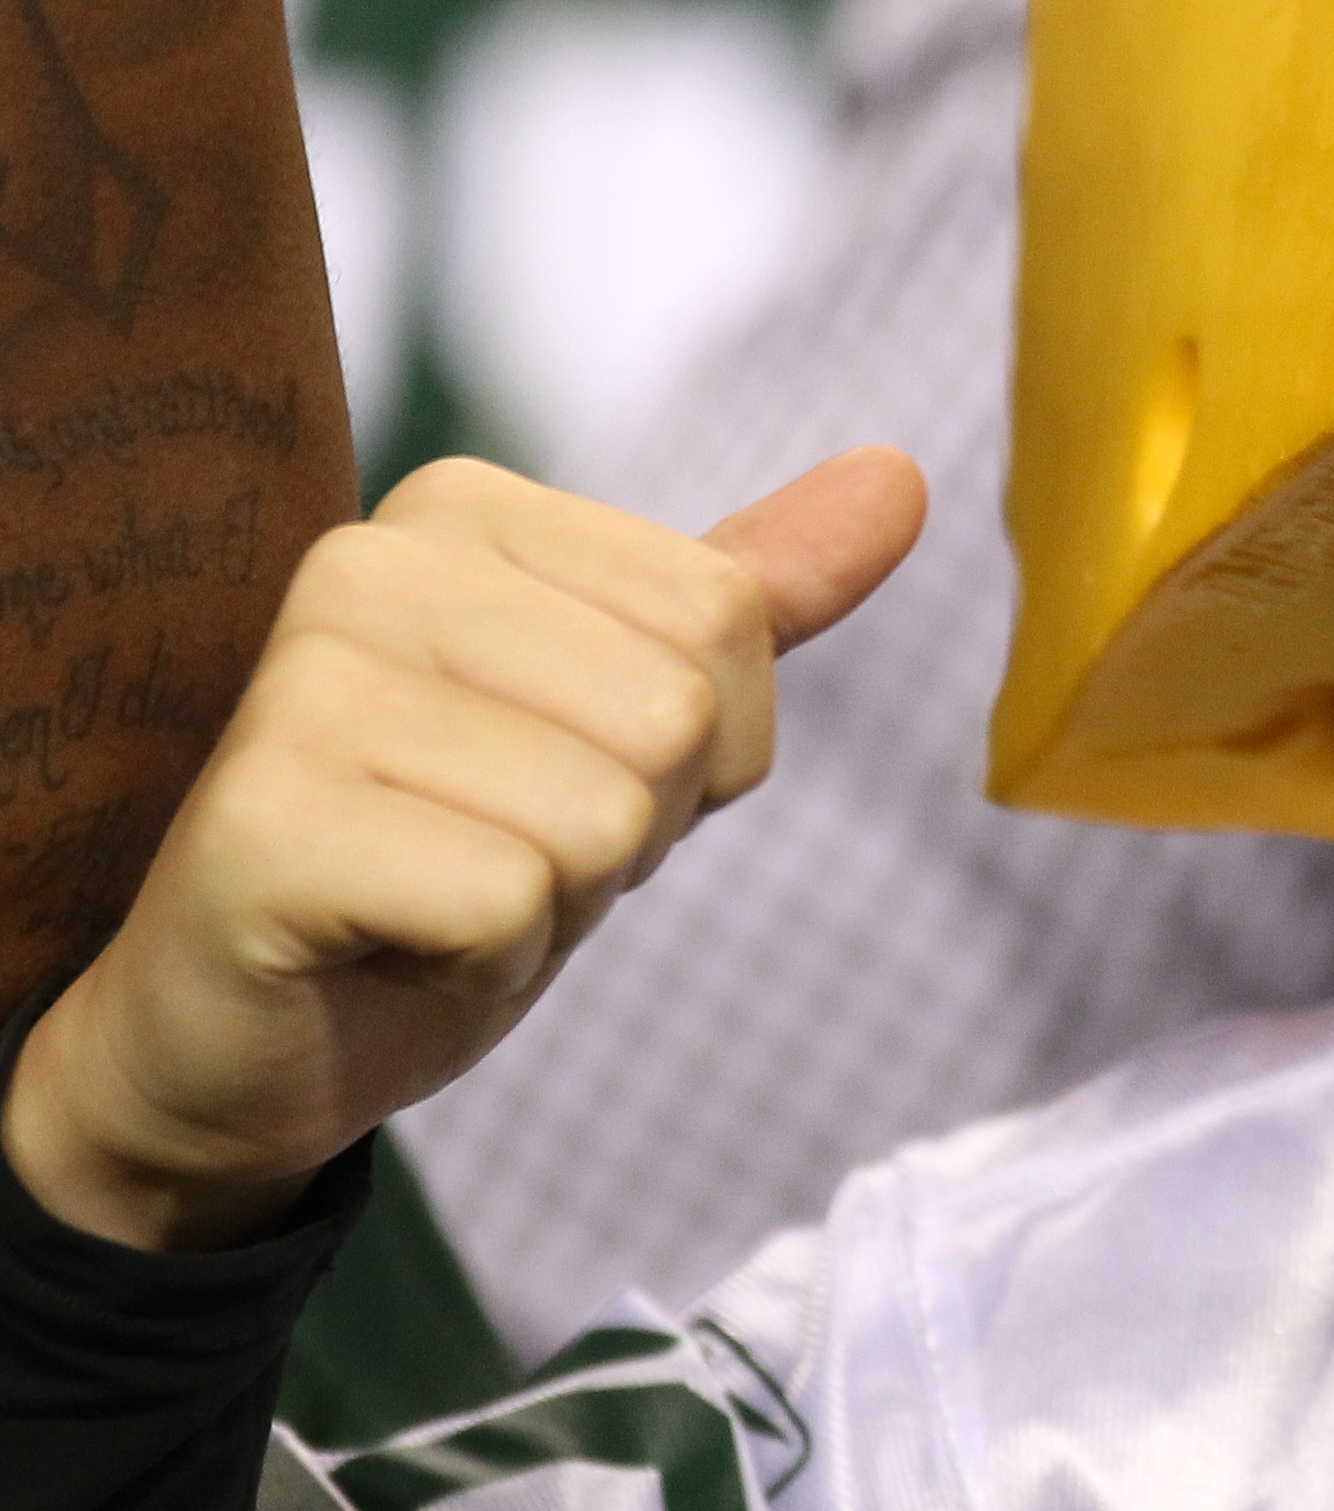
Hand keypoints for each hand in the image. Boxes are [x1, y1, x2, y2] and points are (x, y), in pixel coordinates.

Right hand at [0, 448, 925, 1251]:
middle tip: (497, 849)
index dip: (698, 748)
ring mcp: (300, 686)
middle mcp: (365, 566)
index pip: (728, 619)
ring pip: (604, 815)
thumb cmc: (448, 859)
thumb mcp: (630, 721)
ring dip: (558, 898)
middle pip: (676, 717)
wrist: (258, 1035)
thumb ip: (754, 596)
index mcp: (458, 508)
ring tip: (441, 893)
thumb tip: (898, 476)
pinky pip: (511, 900)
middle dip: (631, 829)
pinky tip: (394, 943)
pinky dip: (486, 957)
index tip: (559, 774)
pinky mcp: (267, 821)